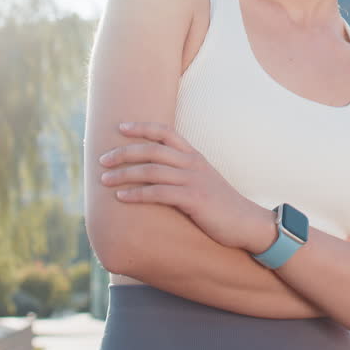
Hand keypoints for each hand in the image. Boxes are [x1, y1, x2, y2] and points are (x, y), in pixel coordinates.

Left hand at [99, 123, 269, 251]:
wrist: (246, 222)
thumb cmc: (220, 205)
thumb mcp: (202, 181)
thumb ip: (182, 173)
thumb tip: (156, 174)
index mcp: (194, 156)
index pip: (166, 133)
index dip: (142, 127)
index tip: (120, 127)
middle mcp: (192, 164)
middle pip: (152, 150)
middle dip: (124, 152)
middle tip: (102, 159)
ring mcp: (193, 180)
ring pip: (152, 170)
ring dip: (124, 174)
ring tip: (104, 180)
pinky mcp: (193, 199)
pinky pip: (159, 193)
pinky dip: (137, 194)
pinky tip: (121, 197)